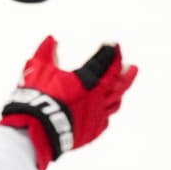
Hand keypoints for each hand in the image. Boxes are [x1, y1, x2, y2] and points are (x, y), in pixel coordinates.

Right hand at [0, 36, 137, 169]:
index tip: (113, 44)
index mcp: (87, 80)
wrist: (37, 130)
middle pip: (119, 83)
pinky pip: (105, 120)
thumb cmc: (37, 97)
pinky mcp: (93, 131)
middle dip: (126, 73)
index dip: (110, 51)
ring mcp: (97, 115)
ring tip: (121, 88)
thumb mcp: (38, 70)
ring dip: (120, 93)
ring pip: (115, 102)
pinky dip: (106, 112)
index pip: (104, 61)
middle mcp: (97, 97)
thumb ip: (46, 52)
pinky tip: (104, 111)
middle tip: (132, 67)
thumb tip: (51, 38)